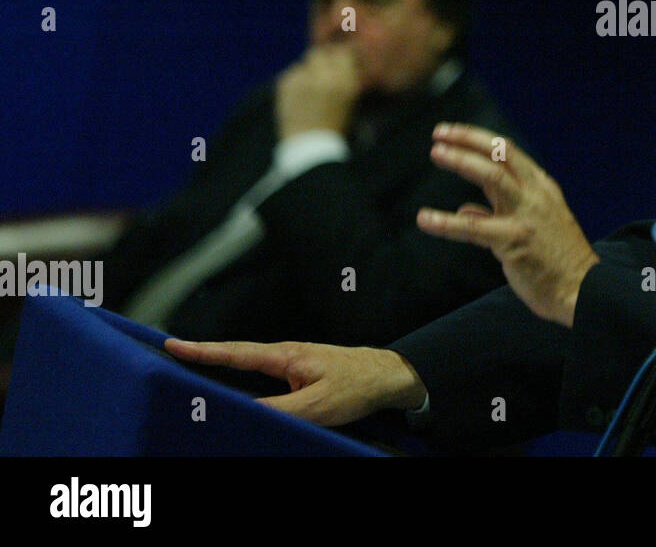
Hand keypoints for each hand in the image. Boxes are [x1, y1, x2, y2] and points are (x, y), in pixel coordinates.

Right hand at [164, 338, 426, 426]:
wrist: (386, 376)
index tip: (171, 345)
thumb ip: (278, 409)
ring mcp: (290, 362)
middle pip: (234, 355)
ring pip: (246, 365)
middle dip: (201, 354)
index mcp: (284, 355)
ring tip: (187, 369)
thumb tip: (243, 412)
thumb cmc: (355, 386)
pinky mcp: (296, 373)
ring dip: (219, 365)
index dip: (202, 351)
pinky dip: (239, 376)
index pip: (234, 353)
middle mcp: (283, 354)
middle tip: (168, 353)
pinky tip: (230, 387)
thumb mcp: (316, 406)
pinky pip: (260, 374)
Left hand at [275, 43, 362, 138]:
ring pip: (304, 63)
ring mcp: (302, 78)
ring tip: (309, 89)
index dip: (341, 54)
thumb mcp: (351, 100)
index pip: (344, 52)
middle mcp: (324, 75)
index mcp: (345, 81)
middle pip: (321, 52)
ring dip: (308, 71)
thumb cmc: (336, 126)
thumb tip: (346, 59)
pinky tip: (299, 97)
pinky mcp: (285, 82)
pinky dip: (296, 81)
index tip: (340, 58)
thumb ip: (348, 76)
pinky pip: (292, 74)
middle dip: (322, 59)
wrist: (308, 146)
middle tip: (322, 70)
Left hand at [419, 124, 599, 326]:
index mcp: (541, 188)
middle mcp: (536, 194)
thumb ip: (497, 213)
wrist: (583, 291)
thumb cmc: (557, 262)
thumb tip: (466, 210)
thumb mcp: (532, 227)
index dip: (477, 139)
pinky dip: (446, 222)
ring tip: (436, 153)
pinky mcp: (514, 241)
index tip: (452, 133)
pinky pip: (473, 227)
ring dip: (461, 161)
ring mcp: (526, 216)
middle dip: (468, 139)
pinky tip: (425, 219)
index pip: (508, 152)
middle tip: (440, 133)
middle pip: (501, 153)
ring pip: (491, 176)